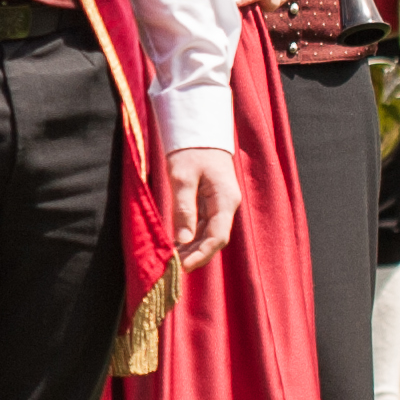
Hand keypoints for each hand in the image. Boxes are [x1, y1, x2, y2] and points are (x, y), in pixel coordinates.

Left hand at [167, 147, 243, 269]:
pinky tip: (177, 245)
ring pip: (208, 234)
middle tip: (173, 269)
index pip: (217, 236)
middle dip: (196, 255)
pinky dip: (191, 237)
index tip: (182, 266)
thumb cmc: (190, 150)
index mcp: (225, 199)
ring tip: (173, 261)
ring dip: (192, 248)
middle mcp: (227, 205)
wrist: (198, 131)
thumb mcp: (181, 177)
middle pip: (214, 239)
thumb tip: (182, 239)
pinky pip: (203, 225)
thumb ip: (184, 208)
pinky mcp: (211, 203)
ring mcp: (220, 204)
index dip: (201, 254)